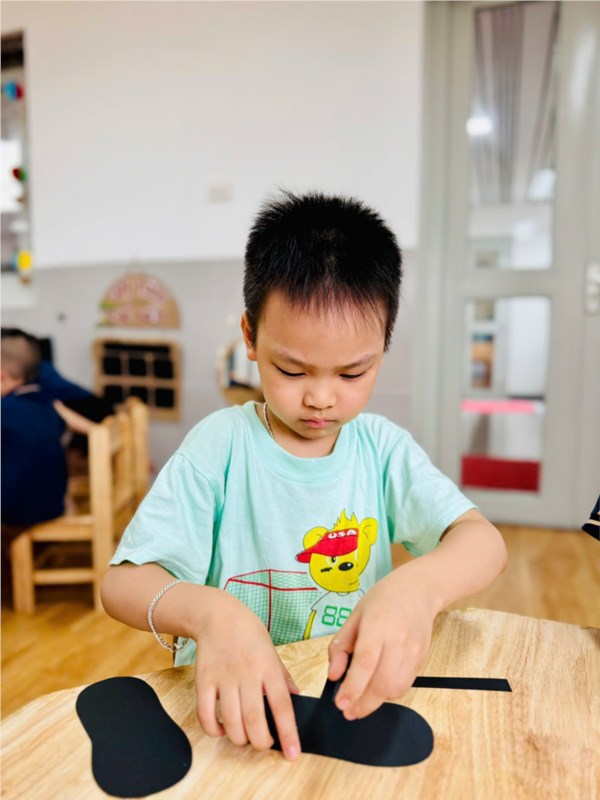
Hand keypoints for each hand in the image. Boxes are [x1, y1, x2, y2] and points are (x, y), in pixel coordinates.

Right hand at [192, 591, 300, 759]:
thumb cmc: (248, 632)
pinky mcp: (203, 681)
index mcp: (268, 667)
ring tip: (246, 736)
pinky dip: (214, 730)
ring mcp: (224, 678)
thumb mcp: (272, 650)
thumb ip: (283, 676)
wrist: (218, 615)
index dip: (288, 733)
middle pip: (254, 720)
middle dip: (261, 742)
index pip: (282, 706)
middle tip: (265, 743)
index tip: (293, 754)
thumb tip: (296, 699)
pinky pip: (206, 715)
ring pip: (232, 722)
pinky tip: (221, 729)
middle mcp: (247, 674)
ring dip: (240, 739)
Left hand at [327, 565, 437, 719]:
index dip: (353, 687)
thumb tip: (334, 675)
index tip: (340, 703)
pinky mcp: (422, 658)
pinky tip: (377, 689)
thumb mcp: (354, 616)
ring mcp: (413, 651)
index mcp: (377, 625)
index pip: (366, 662)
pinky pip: (406, 684)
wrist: (418, 590)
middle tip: (348, 711)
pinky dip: (390, 693)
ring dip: (377, 701)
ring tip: (361, 703)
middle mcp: (398, 640)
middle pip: (383, 682)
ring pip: (396, 688)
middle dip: (364, 704)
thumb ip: (340, 646)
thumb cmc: (382, 600)